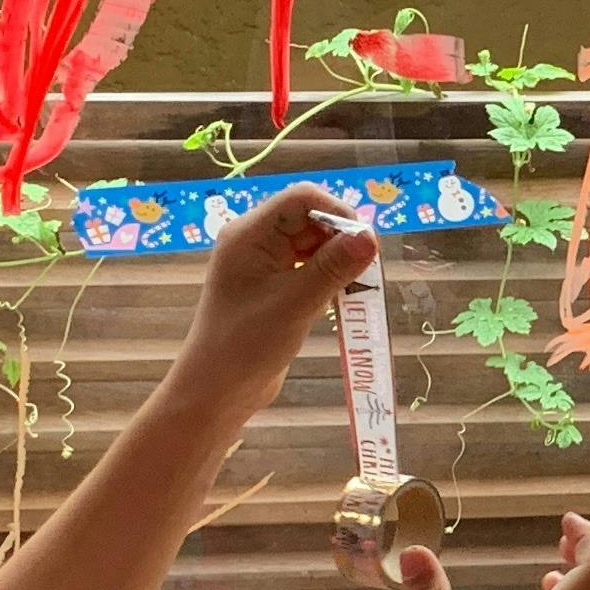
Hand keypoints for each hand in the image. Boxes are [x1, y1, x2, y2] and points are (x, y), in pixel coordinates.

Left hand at [162, 191, 378, 427]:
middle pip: (310, 218)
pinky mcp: (273, 285)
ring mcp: (263, 263)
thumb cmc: (247, 345)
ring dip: (338, 261)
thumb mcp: (295, 304)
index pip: (302, 199)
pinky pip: (308, 266)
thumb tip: (371, 237)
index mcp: (249, 234)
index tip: (364, 246)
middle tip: (364, 273)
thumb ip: (333, 267)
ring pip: (313, 244)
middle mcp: (255, 241)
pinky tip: (340, 299)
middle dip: (341, 240)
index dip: (338, 214)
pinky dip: (328, 277)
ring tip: (355, 289)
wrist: (217, 390)